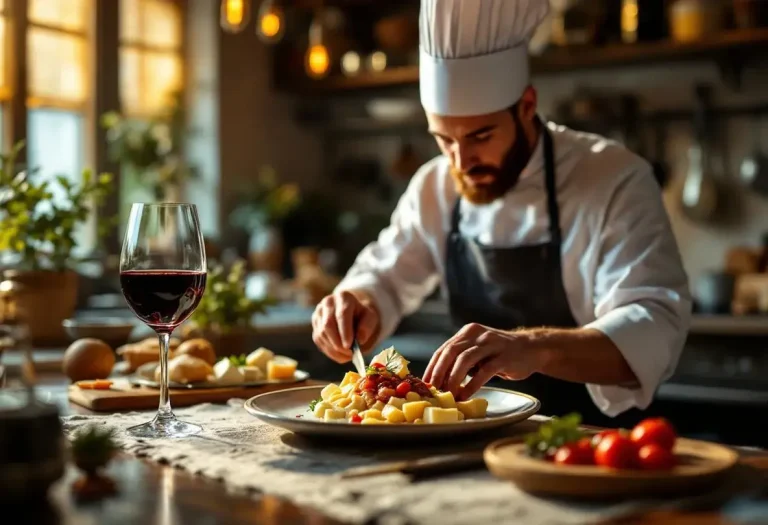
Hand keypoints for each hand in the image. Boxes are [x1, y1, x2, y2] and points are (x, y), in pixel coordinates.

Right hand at [311, 290, 379, 362]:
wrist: (351, 314)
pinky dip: (329, 351)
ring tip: (347, 355)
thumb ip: (367, 326)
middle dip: (338, 342)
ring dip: (334, 349)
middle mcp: (327, 303)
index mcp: (343, 297)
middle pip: (328, 324)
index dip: (345, 331)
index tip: (349, 346)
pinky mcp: (315, 325)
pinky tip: (340, 354)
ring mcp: (318, 313)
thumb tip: (360, 340)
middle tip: (349, 354)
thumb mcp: (370, 317)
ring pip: (322, 334)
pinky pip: (319, 340)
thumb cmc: (361, 316)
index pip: (342, 314)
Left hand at [423, 323, 540, 399]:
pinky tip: (466, 395)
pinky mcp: (504, 357)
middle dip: (439, 373)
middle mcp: (478, 334)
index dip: (433, 367)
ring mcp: (492, 344)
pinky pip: (484, 371)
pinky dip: (472, 384)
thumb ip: (461, 358)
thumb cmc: (500, 354)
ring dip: (454, 379)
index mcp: (468, 332)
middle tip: (434, 390)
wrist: (532, 348)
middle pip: (451, 352)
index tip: (425, 384)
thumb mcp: (478, 350)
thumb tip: (439, 380)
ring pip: (465, 360)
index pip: (444, 349)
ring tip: (449, 394)